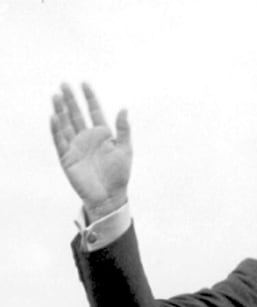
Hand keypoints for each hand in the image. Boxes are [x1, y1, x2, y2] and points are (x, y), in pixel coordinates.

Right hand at [50, 82, 131, 221]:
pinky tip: (54, 116)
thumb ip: (123, 129)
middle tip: (65, 84)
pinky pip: (60, 141)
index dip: (90, 98)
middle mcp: (87, 137)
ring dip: (61, 110)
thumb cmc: (119, 174)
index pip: (94, 111)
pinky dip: (56, 129)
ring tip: (56, 95)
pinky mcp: (67, 157)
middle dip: (71, 100)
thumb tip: (124, 108)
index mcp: (102, 134)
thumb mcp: (125, 149)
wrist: (110, 195)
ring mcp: (76, 146)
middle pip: (77, 114)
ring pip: (66, 124)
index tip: (85, 83)